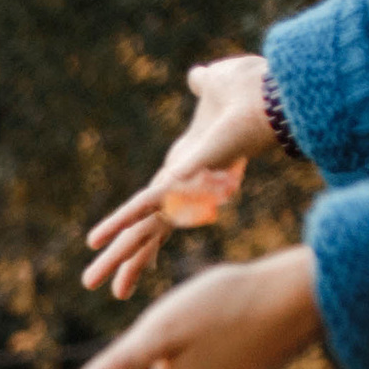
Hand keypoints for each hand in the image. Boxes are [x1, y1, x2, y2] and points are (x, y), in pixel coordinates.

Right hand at [83, 55, 280, 299]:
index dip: (147, 233)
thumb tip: (199, 76)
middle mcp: (182, 188)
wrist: (273, 99)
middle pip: (149, 231)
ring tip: (103, 290)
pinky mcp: (177, 184)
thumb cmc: (253, 93)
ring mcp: (180, 191)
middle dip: (129, 262)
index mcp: (188, 168)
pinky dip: (117, 222)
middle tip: (114, 293)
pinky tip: (95, 241)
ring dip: (119, 260)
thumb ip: (205, 86)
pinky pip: (141, 206)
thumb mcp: (218, 88)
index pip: (160, 209)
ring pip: (143, 232)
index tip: (143, 261)